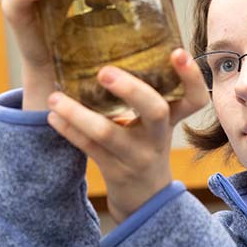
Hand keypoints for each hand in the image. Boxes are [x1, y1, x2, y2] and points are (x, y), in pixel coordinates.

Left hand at [46, 48, 209, 222]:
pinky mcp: (114, 171)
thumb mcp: (156, 123)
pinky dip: (68, 130)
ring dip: (77, 113)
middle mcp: (157, 137)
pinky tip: (52, 116)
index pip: (194, 99)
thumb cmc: (146, 146)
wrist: (145, 199)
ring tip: (54, 97)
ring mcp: (136, 156)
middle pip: (154, 110)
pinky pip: (88, 148)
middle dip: (131, 89)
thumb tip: (114, 47)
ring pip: (107, 133)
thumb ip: (146, 95)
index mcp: (171, 120)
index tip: (177, 51)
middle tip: (103, 72)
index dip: (191, 77)